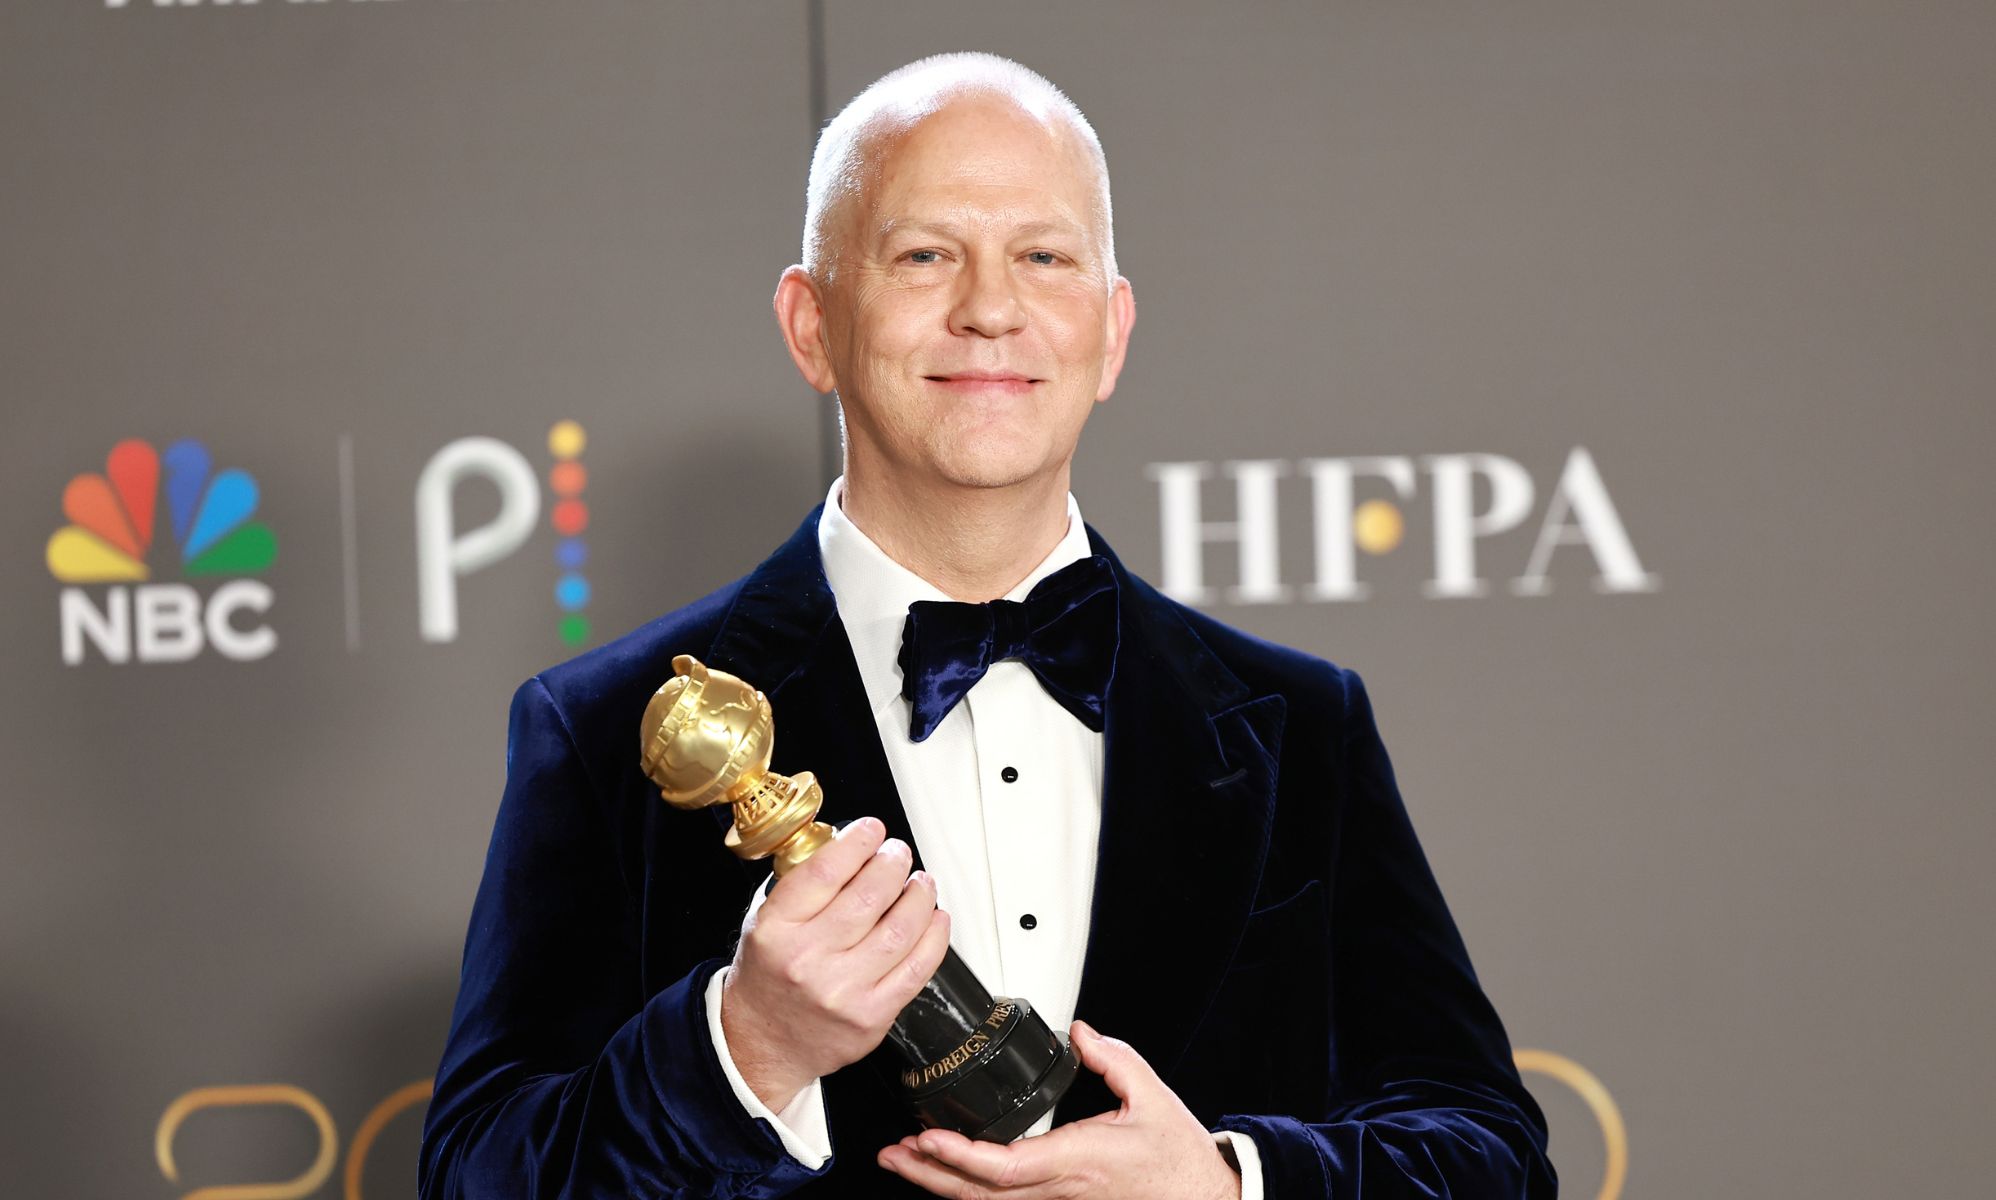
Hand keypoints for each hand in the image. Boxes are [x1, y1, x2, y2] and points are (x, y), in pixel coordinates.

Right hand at [721, 816, 951, 1111]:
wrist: (762, 1044)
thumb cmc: (768, 977)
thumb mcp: (763, 923)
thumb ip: (802, 886)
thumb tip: (852, 846)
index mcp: (776, 930)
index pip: (824, 872)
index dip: (857, 843)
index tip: (872, 830)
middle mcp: (807, 959)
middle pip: (868, 896)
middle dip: (893, 864)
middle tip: (899, 854)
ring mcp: (842, 991)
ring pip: (899, 929)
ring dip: (919, 896)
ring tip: (921, 882)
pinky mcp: (872, 1016)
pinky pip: (917, 968)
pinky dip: (934, 937)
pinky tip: (935, 918)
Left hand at [877, 1020, 1241, 1199]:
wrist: (1202, 1197)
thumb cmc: (1177, 1156)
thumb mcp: (1150, 1095)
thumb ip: (1112, 1057)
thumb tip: (1078, 1031)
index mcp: (1076, 1158)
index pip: (1005, 1166)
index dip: (961, 1155)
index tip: (929, 1136)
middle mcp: (1058, 1188)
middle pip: (979, 1193)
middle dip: (930, 1173)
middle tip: (894, 1151)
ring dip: (940, 1184)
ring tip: (904, 1160)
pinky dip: (966, 1190)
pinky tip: (943, 1175)